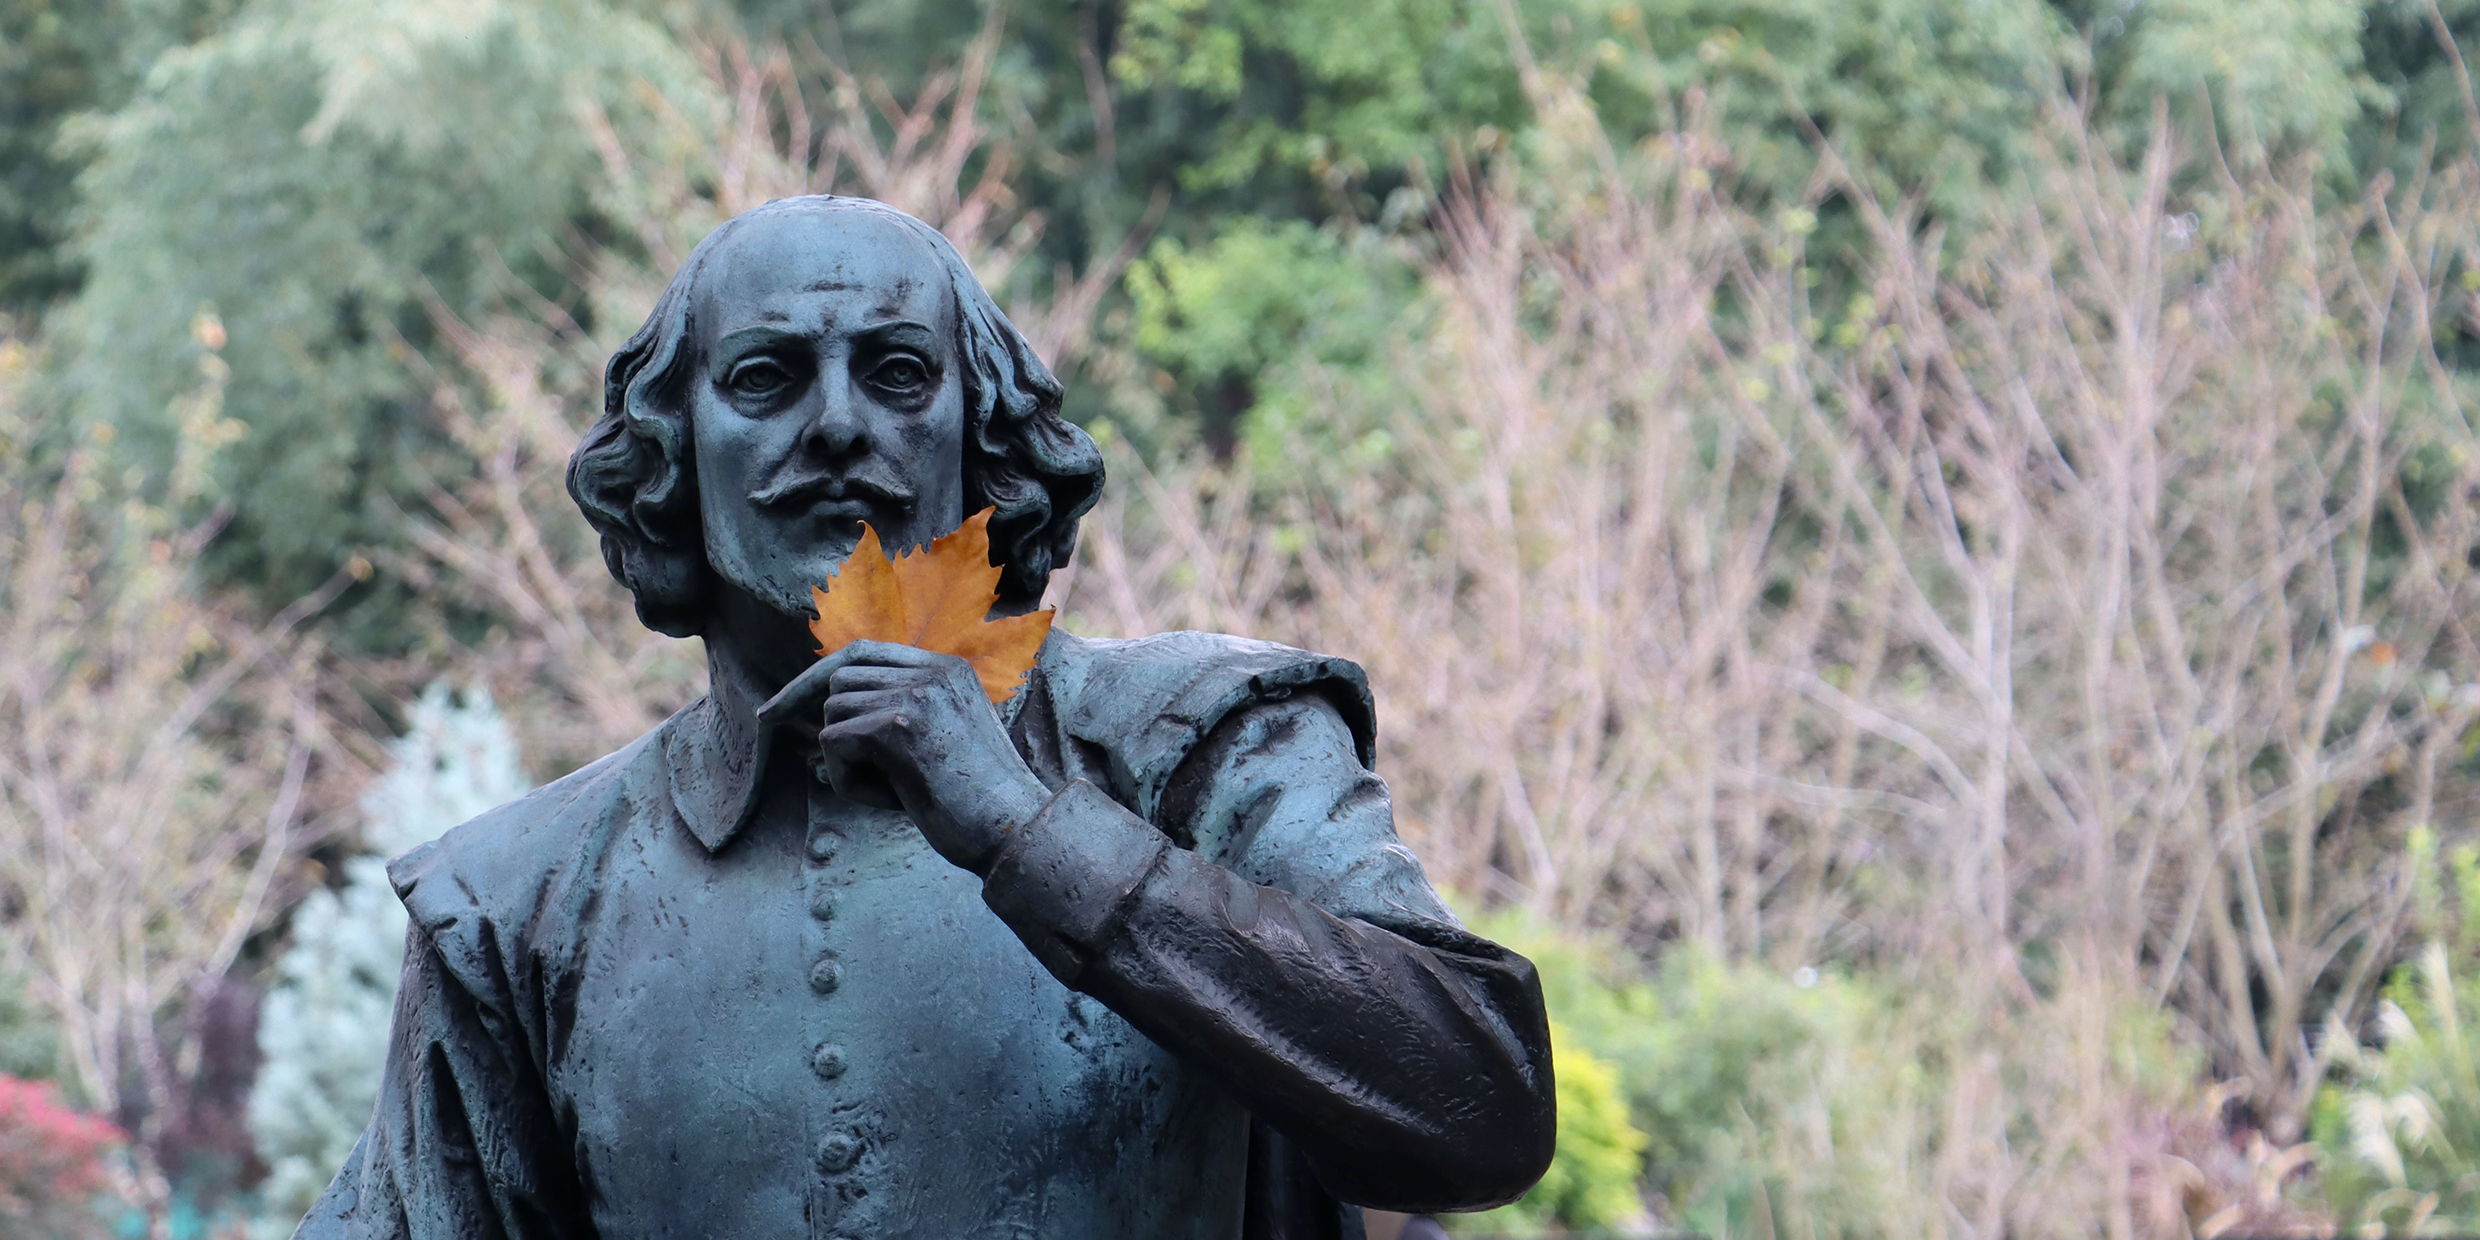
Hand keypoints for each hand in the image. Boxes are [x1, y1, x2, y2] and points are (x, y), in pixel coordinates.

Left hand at [756, 640, 1048, 873]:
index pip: (861, 653)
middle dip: (827, 727)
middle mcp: (933, 671)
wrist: (1016, 830)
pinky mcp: (898, 726)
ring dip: (847, 763)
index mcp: (948, 669)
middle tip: (836, 768)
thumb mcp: (943, 741)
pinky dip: (849, 782)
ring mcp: (916, 695)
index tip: (775, 711)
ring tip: (892, 792)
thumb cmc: (979, 801)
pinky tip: (891, 800)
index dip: (813, 680)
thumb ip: (898, 716)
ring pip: (833, 715)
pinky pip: (834, 747)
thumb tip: (822, 722)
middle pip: (839, 681)